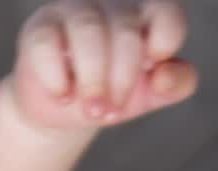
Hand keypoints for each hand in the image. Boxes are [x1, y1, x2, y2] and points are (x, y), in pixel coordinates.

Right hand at [13, 0, 196, 130]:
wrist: (70, 106)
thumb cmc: (117, 90)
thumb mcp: (153, 92)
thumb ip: (176, 83)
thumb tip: (164, 75)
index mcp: (146, 17)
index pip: (165, 10)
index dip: (166, 35)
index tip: (155, 62)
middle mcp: (111, 6)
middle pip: (126, 29)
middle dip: (123, 79)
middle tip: (114, 113)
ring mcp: (73, 11)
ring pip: (88, 29)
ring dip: (93, 80)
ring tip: (93, 111)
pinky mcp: (40, 27)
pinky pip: (47, 43)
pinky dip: (58, 78)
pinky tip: (63, 96)